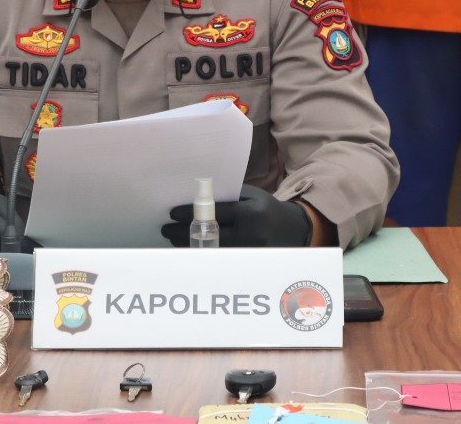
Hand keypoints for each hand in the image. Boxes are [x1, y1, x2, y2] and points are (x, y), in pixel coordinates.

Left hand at [163, 185, 311, 246]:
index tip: (172, 213)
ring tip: (173, 240)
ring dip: (189, 245)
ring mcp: (249, 251)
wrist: (294, 230)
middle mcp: (250, 234)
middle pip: (208, 234)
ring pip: (211, 250)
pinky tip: (189, 249)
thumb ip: (227, 197)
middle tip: (165, 230)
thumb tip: (195, 198)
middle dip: (183, 233)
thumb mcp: (251, 196)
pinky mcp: (248, 263)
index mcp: (250, 213)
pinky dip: (202, 253)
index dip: (190, 214)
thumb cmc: (266, 208)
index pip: (214, 213)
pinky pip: (219, 258)